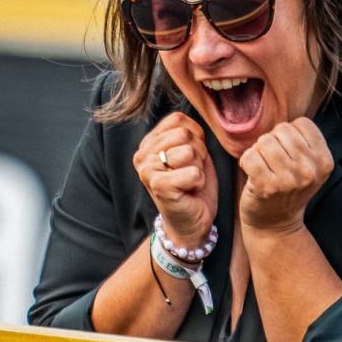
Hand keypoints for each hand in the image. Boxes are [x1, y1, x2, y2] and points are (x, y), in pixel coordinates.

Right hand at [133, 112, 216, 250]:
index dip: (195, 136)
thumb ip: (189, 134)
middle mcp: (142, 154)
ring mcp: (147, 170)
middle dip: (198, 153)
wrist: (191, 222)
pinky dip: (198, 183)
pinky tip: (189, 191)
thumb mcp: (192, 153)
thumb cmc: (193, 187)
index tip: (191, 157)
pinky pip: (194, 172)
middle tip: (191, 172)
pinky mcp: (158, 186)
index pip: (178, 120)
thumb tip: (195, 120)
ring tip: (190, 182)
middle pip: (185, 134)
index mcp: (149, 143)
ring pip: (190, 152)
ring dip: (199, 168)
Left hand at [237, 118, 332, 237]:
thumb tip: (282, 122)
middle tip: (272, 162)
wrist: (276, 224)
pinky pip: (250, 155)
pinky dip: (246, 161)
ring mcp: (289, 180)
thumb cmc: (288, 187)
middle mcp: (310, 170)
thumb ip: (303, 141)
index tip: (287, 152)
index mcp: (324, 160)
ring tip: (262, 167)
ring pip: (265, 141)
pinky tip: (251, 173)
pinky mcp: (267, 187)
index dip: (289, 134)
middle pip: (282, 130)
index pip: (302, 123)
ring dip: (258, 151)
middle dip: (272, 141)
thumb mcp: (308, 165)